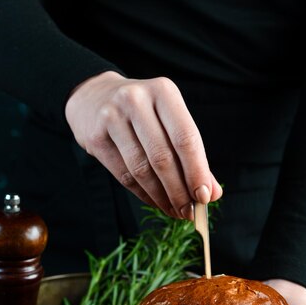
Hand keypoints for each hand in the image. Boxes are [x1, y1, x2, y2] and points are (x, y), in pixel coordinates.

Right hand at [65, 71, 222, 217]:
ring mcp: (112, 117)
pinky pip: (124, 175)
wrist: (93, 98)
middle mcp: (136, 101)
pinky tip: (157, 202)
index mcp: (163, 92)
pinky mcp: (95, 137)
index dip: (197, 171)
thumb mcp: (170, 122)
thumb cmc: (143, 113)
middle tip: (190, 212)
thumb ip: (193, 155)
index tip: (205, 197)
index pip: (185, 137)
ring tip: (175, 211)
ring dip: (162, 197)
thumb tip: (212, 193)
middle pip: (162, 157)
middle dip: (179, 191)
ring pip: (142, 169)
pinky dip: (144, 195)